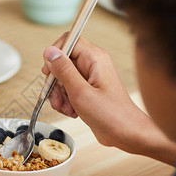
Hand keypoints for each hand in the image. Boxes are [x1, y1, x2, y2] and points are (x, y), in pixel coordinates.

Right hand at [42, 35, 175, 164]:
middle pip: (62, 62)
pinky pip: (69, 89)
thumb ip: (64, 70)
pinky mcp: (89, 90)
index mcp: (95, 58)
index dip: (54, 55)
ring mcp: (91, 78)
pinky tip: (72, 112)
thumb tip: (50, 52)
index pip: (68, 41)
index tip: (48, 72)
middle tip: (56, 98)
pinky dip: (66, 101)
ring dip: (60, 95)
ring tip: (67, 108)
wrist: (127, 134)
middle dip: (55, 82)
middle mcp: (93, 65)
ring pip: (64, 78)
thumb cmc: (112, 115)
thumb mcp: (81, 92)